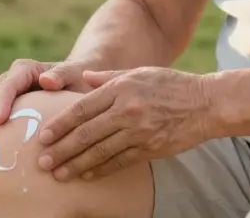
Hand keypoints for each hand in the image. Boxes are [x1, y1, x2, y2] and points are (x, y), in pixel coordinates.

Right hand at [0, 58, 92, 161]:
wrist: (75, 84)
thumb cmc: (78, 79)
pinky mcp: (4, 114)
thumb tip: (46, 81)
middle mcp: (9, 82)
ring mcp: (4, 98)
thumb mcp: (75, 73)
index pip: (9, 85)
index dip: (1, 102)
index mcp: (24, 70)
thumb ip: (62, 74)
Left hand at [35, 67, 207, 180]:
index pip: (82, 109)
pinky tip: (86, 176)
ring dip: (77, 165)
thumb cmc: (170, 84)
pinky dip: (101, 170)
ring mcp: (139, 132)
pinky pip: (120, 162)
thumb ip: (108, 77)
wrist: (206, 103)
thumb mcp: (139, 72)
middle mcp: (127, 111)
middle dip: (62, 149)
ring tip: (59, 174)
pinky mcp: (151, 148)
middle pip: (86, 133)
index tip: (43, 137)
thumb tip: (84, 78)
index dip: (60, 125)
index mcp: (120, 89)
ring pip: (101, 152)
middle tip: (43, 162)